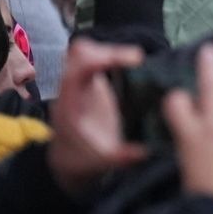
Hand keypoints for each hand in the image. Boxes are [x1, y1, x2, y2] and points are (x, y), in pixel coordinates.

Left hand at [47, 40, 149, 192]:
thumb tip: (146, 151)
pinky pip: (94, 59)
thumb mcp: (100, 163)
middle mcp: (70, 89)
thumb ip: (120, 157)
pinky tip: (132, 68)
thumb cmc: (81, 161)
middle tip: (138, 62)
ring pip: (85, 50)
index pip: (80, 67)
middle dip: (111, 50)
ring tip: (136, 63)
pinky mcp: (87, 84)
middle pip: (80, 51)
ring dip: (111, 51)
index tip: (136, 60)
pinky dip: (112, 57)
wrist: (66, 164)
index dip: (107, 56)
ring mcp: (78, 84)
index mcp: (70, 103)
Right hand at [164, 43, 212, 213]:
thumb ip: (197, 146)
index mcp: (189, 135)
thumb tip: (204, 140)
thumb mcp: (189, 168)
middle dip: (209, 67)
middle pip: (212, 86)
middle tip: (210, 51)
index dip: (180, 100)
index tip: (183, 100)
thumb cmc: (204, 198)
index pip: (177, 101)